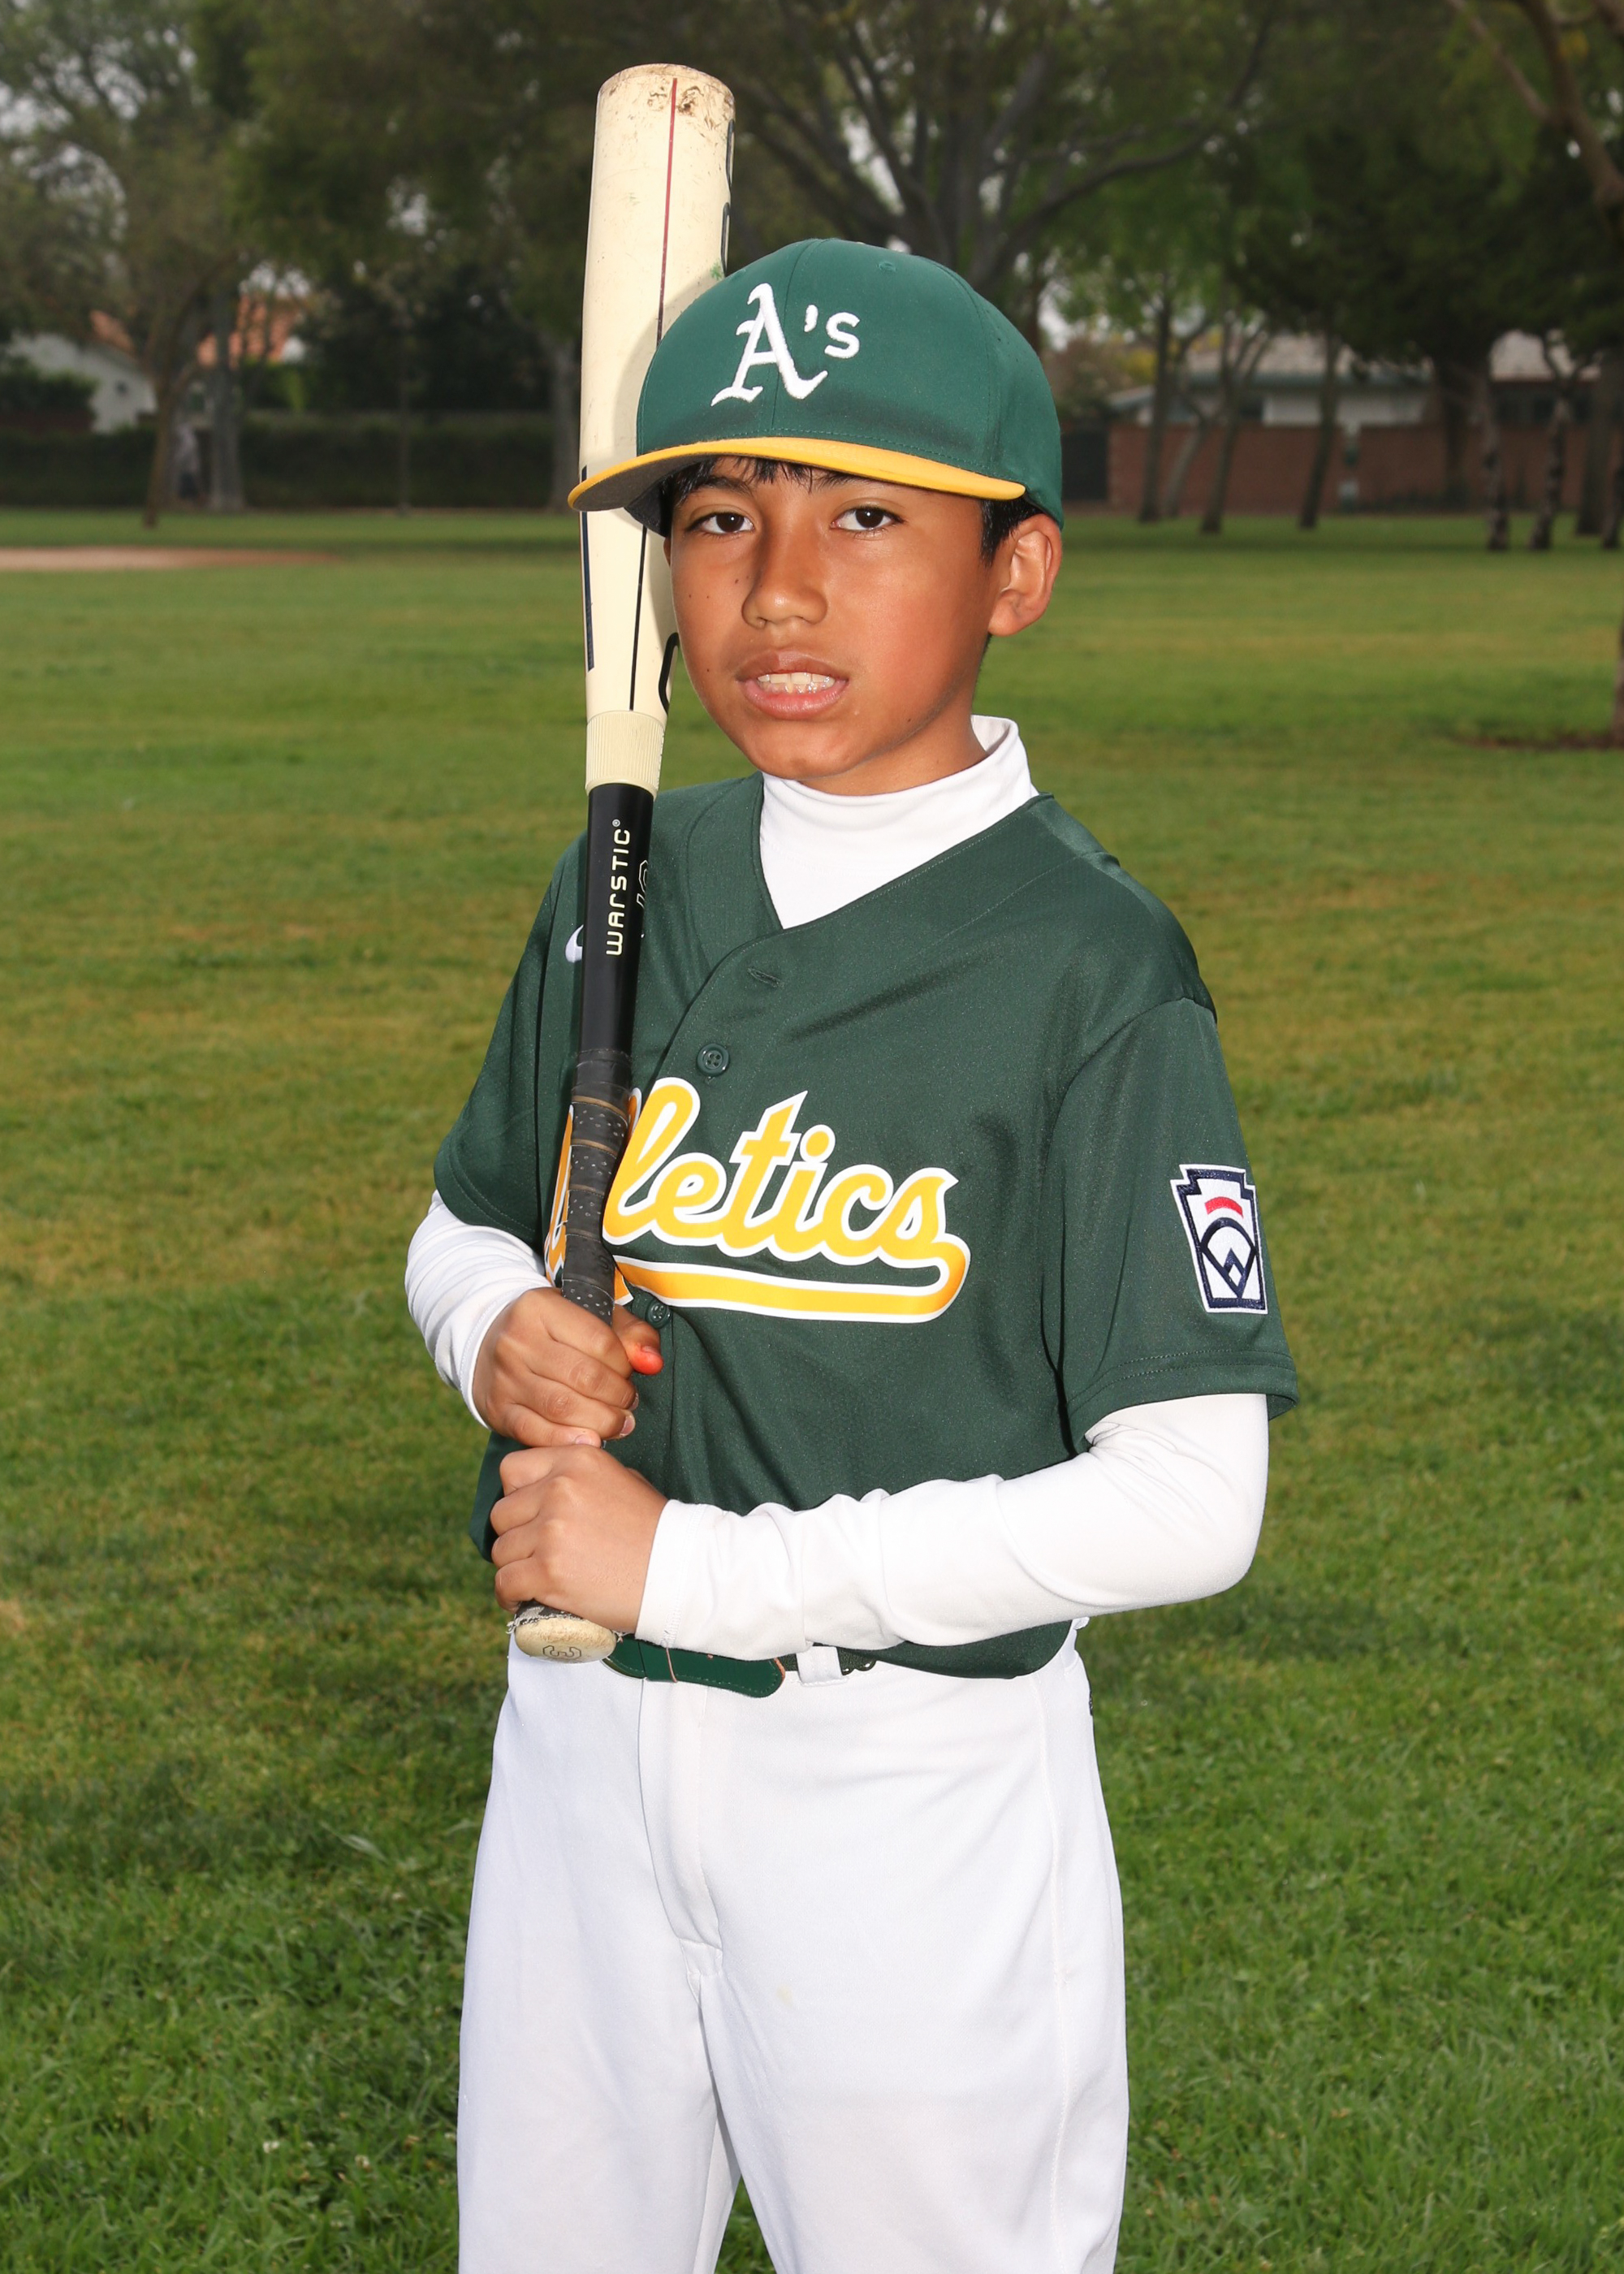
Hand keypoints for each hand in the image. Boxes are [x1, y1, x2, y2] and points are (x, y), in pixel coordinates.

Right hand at [473, 1287, 662, 1446]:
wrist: (487, 1343)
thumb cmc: (550, 1330)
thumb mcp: (589, 1316)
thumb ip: (630, 1334)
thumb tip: (653, 1362)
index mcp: (539, 1307)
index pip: (599, 1341)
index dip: (624, 1364)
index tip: (630, 1373)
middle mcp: (517, 1340)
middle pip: (583, 1377)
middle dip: (617, 1396)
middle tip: (629, 1404)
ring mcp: (504, 1377)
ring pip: (562, 1408)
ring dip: (601, 1422)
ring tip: (618, 1423)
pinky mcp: (498, 1409)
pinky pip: (537, 1433)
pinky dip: (569, 1440)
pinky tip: (590, 1440)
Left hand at [491, 1444, 666, 1634]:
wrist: (680, 1572)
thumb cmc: (656, 1529)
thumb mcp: (622, 1480)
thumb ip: (581, 1476)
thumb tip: (547, 1485)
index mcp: (576, 1461)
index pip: (512, 1470)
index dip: (516, 1496)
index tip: (528, 1516)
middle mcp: (558, 1489)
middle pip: (502, 1514)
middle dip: (514, 1535)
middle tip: (533, 1552)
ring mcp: (551, 1531)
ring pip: (501, 1551)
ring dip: (514, 1566)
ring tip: (533, 1578)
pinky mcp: (548, 1571)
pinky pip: (505, 1582)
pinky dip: (509, 1594)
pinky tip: (521, 1599)